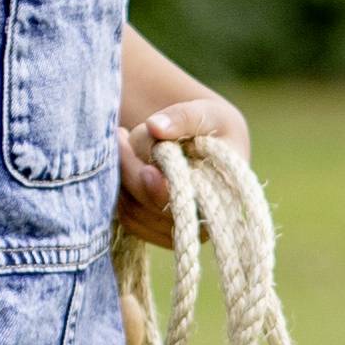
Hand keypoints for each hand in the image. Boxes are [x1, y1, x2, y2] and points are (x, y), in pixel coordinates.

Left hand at [115, 75, 243, 246]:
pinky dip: (120, 190)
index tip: (146, 169)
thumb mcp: (208, 113)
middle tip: (119, 135)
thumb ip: (184, 118)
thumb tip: (155, 127)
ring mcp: (180, 229)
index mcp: (225, 196)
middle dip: (131, 171)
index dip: (161, 192)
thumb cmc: (213, 126)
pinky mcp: (159, 231)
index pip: (187, 204)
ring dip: (121, 177)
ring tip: (121, 140)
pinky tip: (125, 162)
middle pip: (154, 208)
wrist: (209, 143)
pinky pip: (129, 218)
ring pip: (136, 213)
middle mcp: (205, 222)